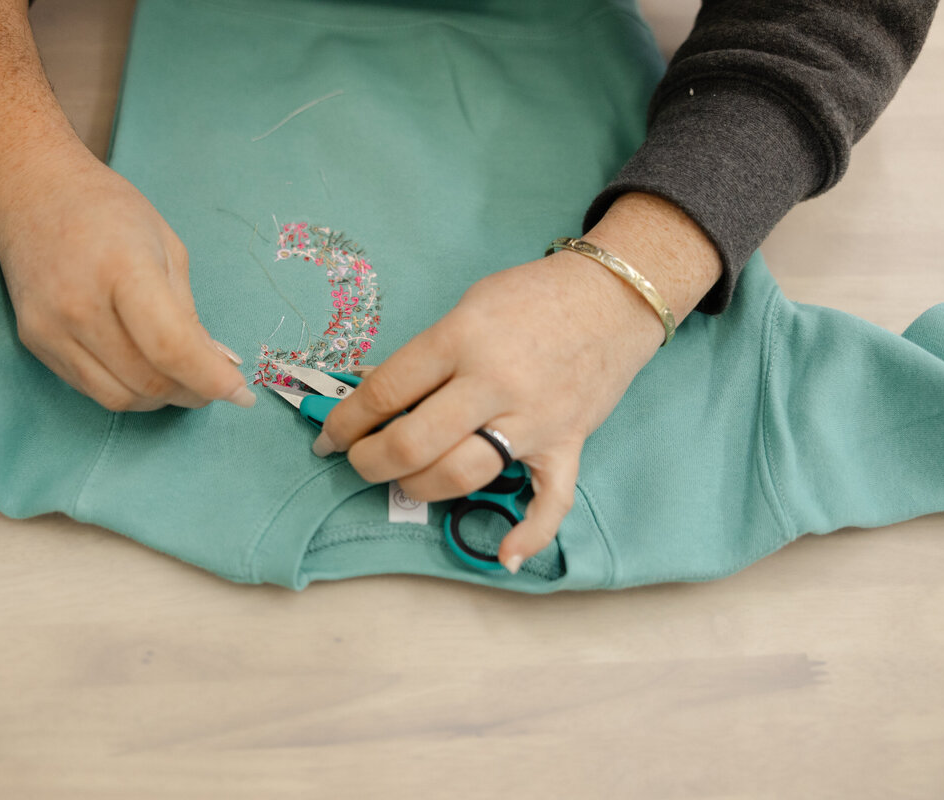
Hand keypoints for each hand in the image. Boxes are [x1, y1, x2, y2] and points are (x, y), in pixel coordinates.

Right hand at [0, 149, 254, 411]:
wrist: (31, 191)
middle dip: (192, 393)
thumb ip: (190, 312)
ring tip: (181, 379)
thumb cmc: (107, 210)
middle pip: (147, 381)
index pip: (171, 348)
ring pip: (119, 398)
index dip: (211, 380)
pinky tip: (143, 369)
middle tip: (214, 385)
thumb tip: (218, 365)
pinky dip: (126, 389)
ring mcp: (51, 328)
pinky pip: (90, 387)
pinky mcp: (35, 342)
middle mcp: (79, 304)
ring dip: (160, 399)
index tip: (241, 394)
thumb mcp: (167, 247)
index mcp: (123, 269)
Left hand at [311, 192, 721, 572]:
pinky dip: (528, 535)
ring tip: (402, 480)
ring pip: (461, 475)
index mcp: (461, 338)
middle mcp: (494, 383)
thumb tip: (374, 396)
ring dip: (418, 488)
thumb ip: (425, 355)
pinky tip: (502, 556)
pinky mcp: (567, 443)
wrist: (614, 295)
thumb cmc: (531, 296)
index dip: (347, 421)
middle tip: (358, 461)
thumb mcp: (466, 307)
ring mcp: (534, 419)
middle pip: (414, 443)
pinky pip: (551, 502)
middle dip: (370, 461)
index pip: (386, 392)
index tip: (330, 436)